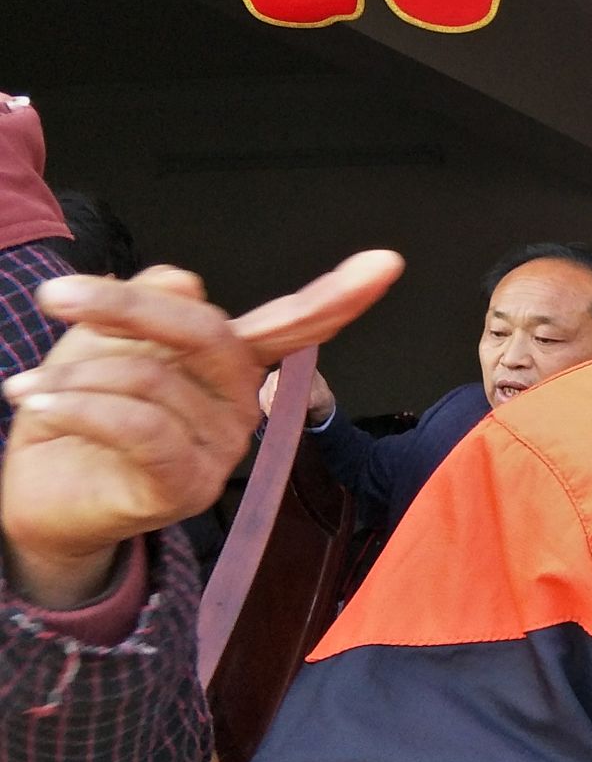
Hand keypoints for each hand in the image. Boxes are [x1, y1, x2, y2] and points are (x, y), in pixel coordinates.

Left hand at [1, 252, 402, 607]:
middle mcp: (240, 405)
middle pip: (208, 332)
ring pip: (151, 379)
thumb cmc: (75, 414)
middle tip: (57, 294)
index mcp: (229, 366)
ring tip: (27, 389)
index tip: (386, 262)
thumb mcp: (100, 342)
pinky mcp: (187, 487)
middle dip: (129, 308)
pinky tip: (38, 403)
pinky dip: (79, 407)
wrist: (41, 499)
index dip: (339, 294)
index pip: (294, 325)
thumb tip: (187, 278)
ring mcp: (220, 450)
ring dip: (73, 377)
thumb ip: (147, 306)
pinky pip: (138, 428)